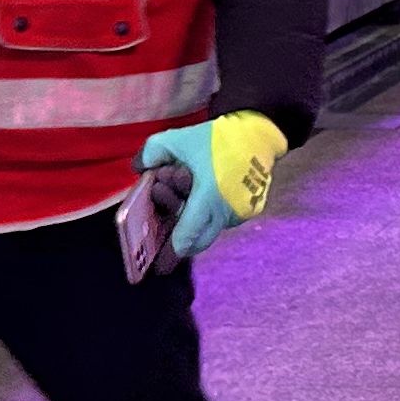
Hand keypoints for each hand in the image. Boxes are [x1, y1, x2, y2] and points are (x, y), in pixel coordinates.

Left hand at [139, 113, 289, 259]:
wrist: (260, 133)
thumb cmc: (218, 138)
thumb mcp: (178, 139)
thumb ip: (151, 154)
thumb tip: (139, 169)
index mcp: (209, 196)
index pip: (187, 235)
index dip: (172, 252)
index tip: (159, 267)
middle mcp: (227, 211)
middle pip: (199, 241)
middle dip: (181, 243)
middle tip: (166, 244)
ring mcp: (243, 213)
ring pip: (212, 228)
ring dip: (196, 221)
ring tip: (186, 191)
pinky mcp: (253, 209)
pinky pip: (225, 219)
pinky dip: (212, 214)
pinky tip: (205, 192)